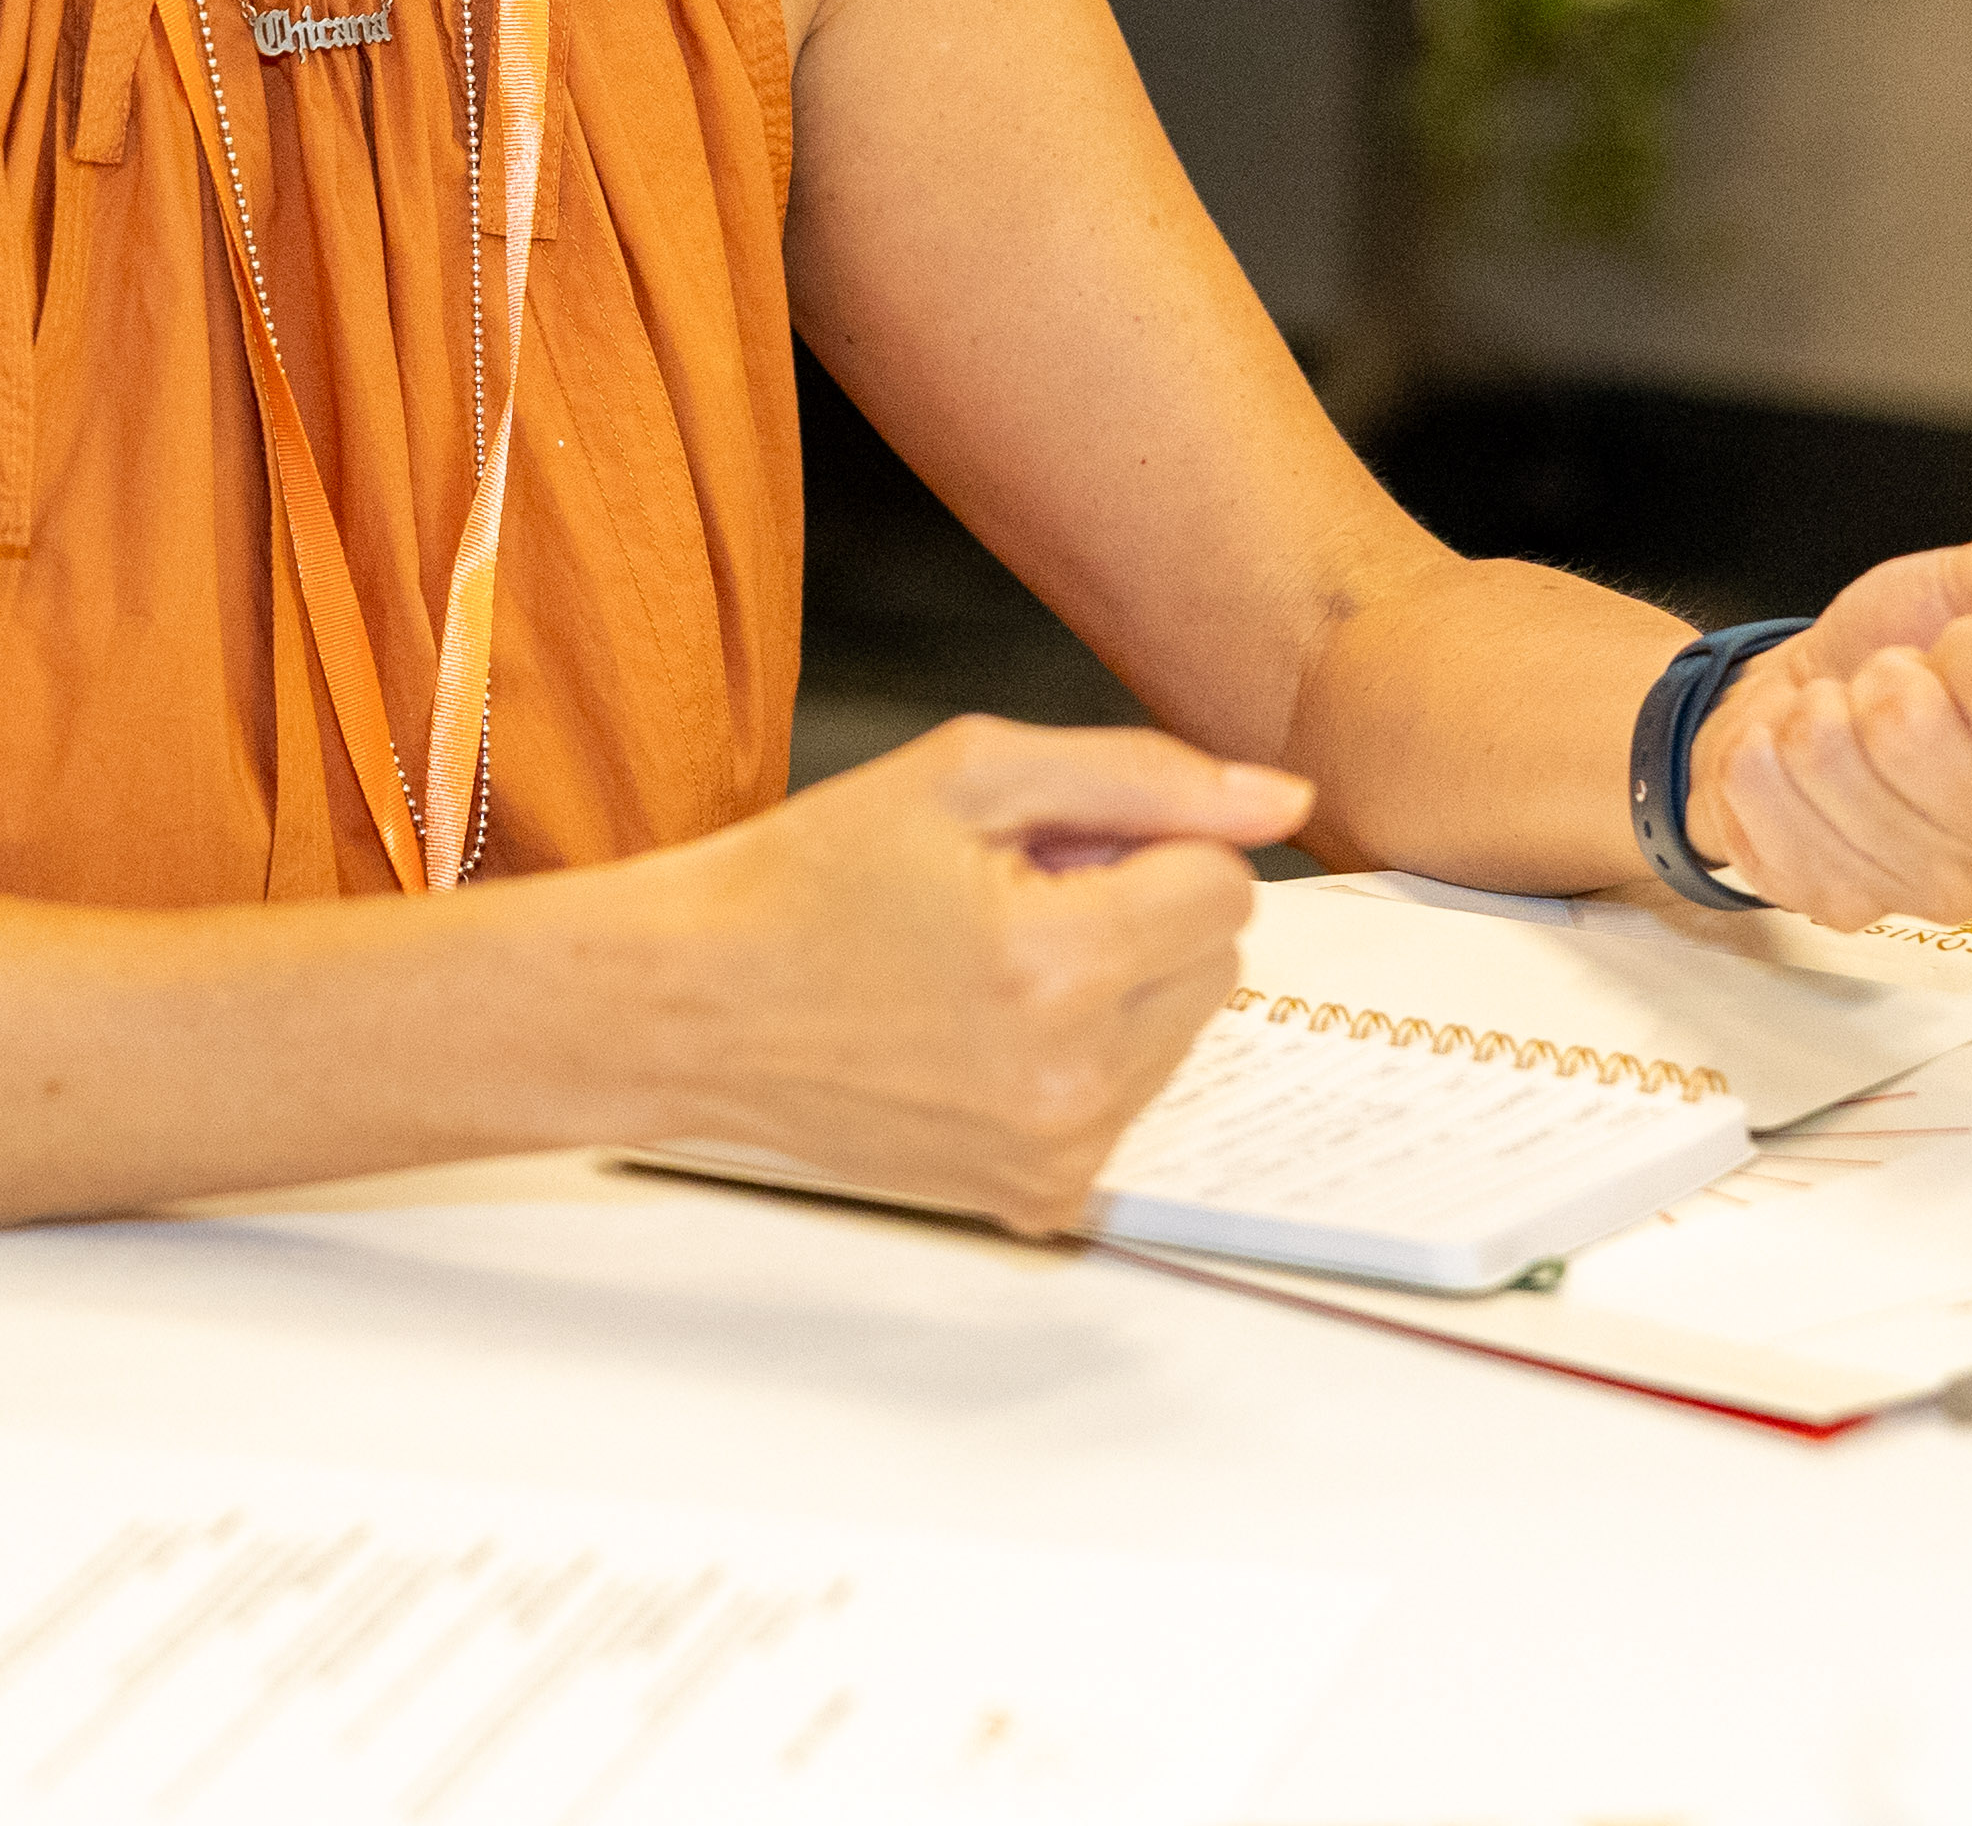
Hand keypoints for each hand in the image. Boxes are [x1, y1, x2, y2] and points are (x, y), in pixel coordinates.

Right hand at [635, 719, 1303, 1234]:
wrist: (691, 1008)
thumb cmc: (807, 880)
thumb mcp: (965, 772)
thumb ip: (1140, 775)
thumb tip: (1280, 799)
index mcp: (1058, 963)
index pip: (1224, 885)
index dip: (1146, 841)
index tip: (1050, 847)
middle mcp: (1074, 1079)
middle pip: (1215, 961)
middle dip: (1138, 912)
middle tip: (1008, 898)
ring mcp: (1059, 1156)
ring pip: (1180, 1033)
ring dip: (1114, 984)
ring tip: (984, 965)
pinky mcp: (1040, 1198)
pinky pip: (1129, 1100)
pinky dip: (1081, 1055)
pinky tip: (978, 1032)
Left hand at [1683, 538, 1971, 929]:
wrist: (1824, 693)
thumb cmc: (1921, 645)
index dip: (1968, 645)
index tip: (1969, 653)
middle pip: (1907, 730)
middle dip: (1883, 679)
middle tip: (1898, 688)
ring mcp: (1939, 897)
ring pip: (1822, 757)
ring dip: (1816, 713)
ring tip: (1850, 723)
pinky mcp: (1842, 906)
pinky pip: (1756, 791)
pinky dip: (1758, 750)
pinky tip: (1800, 764)